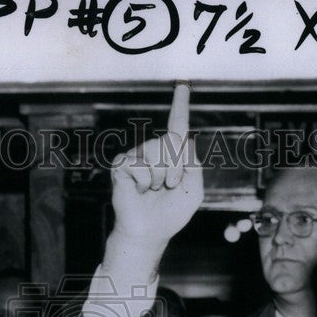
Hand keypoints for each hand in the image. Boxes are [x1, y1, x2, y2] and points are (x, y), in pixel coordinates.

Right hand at [102, 82, 204, 282]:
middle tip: (168, 187)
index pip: (178, 126)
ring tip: (152, 190)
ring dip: (160, 177)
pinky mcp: (122, 165)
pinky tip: (139, 191)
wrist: (149, 232)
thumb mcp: (194, 189)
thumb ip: (194, 163)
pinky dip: (143, 182)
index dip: (180, 105)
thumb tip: (183, 138)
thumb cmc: (171, 214)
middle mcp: (154, 150)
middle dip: (176, 168)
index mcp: (173, 155)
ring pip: (156, 152)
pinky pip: (139, 164)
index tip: (183, 84)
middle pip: (173, 141)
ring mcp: (137, 156)